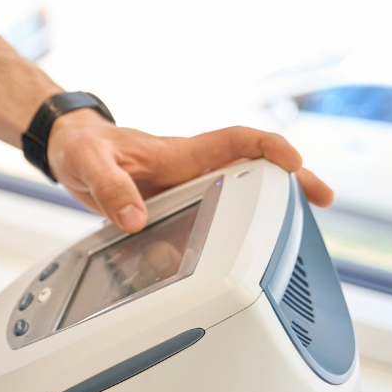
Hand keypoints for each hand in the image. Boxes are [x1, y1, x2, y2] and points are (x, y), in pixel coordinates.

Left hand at [46, 109, 333, 232]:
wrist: (69, 149)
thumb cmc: (82, 148)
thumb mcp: (88, 165)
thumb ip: (110, 188)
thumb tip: (135, 218)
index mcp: (178, 154)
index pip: (233, 142)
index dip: (266, 147)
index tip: (293, 160)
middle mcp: (189, 168)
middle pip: (251, 168)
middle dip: (290, 180)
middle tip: (322, 200)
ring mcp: (185, 185)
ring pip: (237, 191)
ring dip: (268, 207)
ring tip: (300, 231)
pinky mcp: (174, 202)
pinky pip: (212, 212)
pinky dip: (232, 228)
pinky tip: (245, 249)